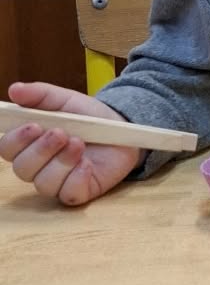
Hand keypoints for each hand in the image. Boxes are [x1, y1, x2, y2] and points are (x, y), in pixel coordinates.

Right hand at [0, 83, 138, 205]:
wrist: (122, 128)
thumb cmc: (88, 116)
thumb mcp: (66, 99)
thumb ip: (40, 94)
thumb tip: (14, 90)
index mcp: (29, 142)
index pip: (7, 149)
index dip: (15, 140)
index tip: (33, 126)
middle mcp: (38, 165)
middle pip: (22, 169)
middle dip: (40, 151)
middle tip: (61, 133)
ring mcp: (58, 181)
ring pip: (44, 183)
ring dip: (61, 162)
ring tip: (79, 143)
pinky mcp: (78, 192)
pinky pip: (68, 194)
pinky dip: (77, 178)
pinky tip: (87, 164)